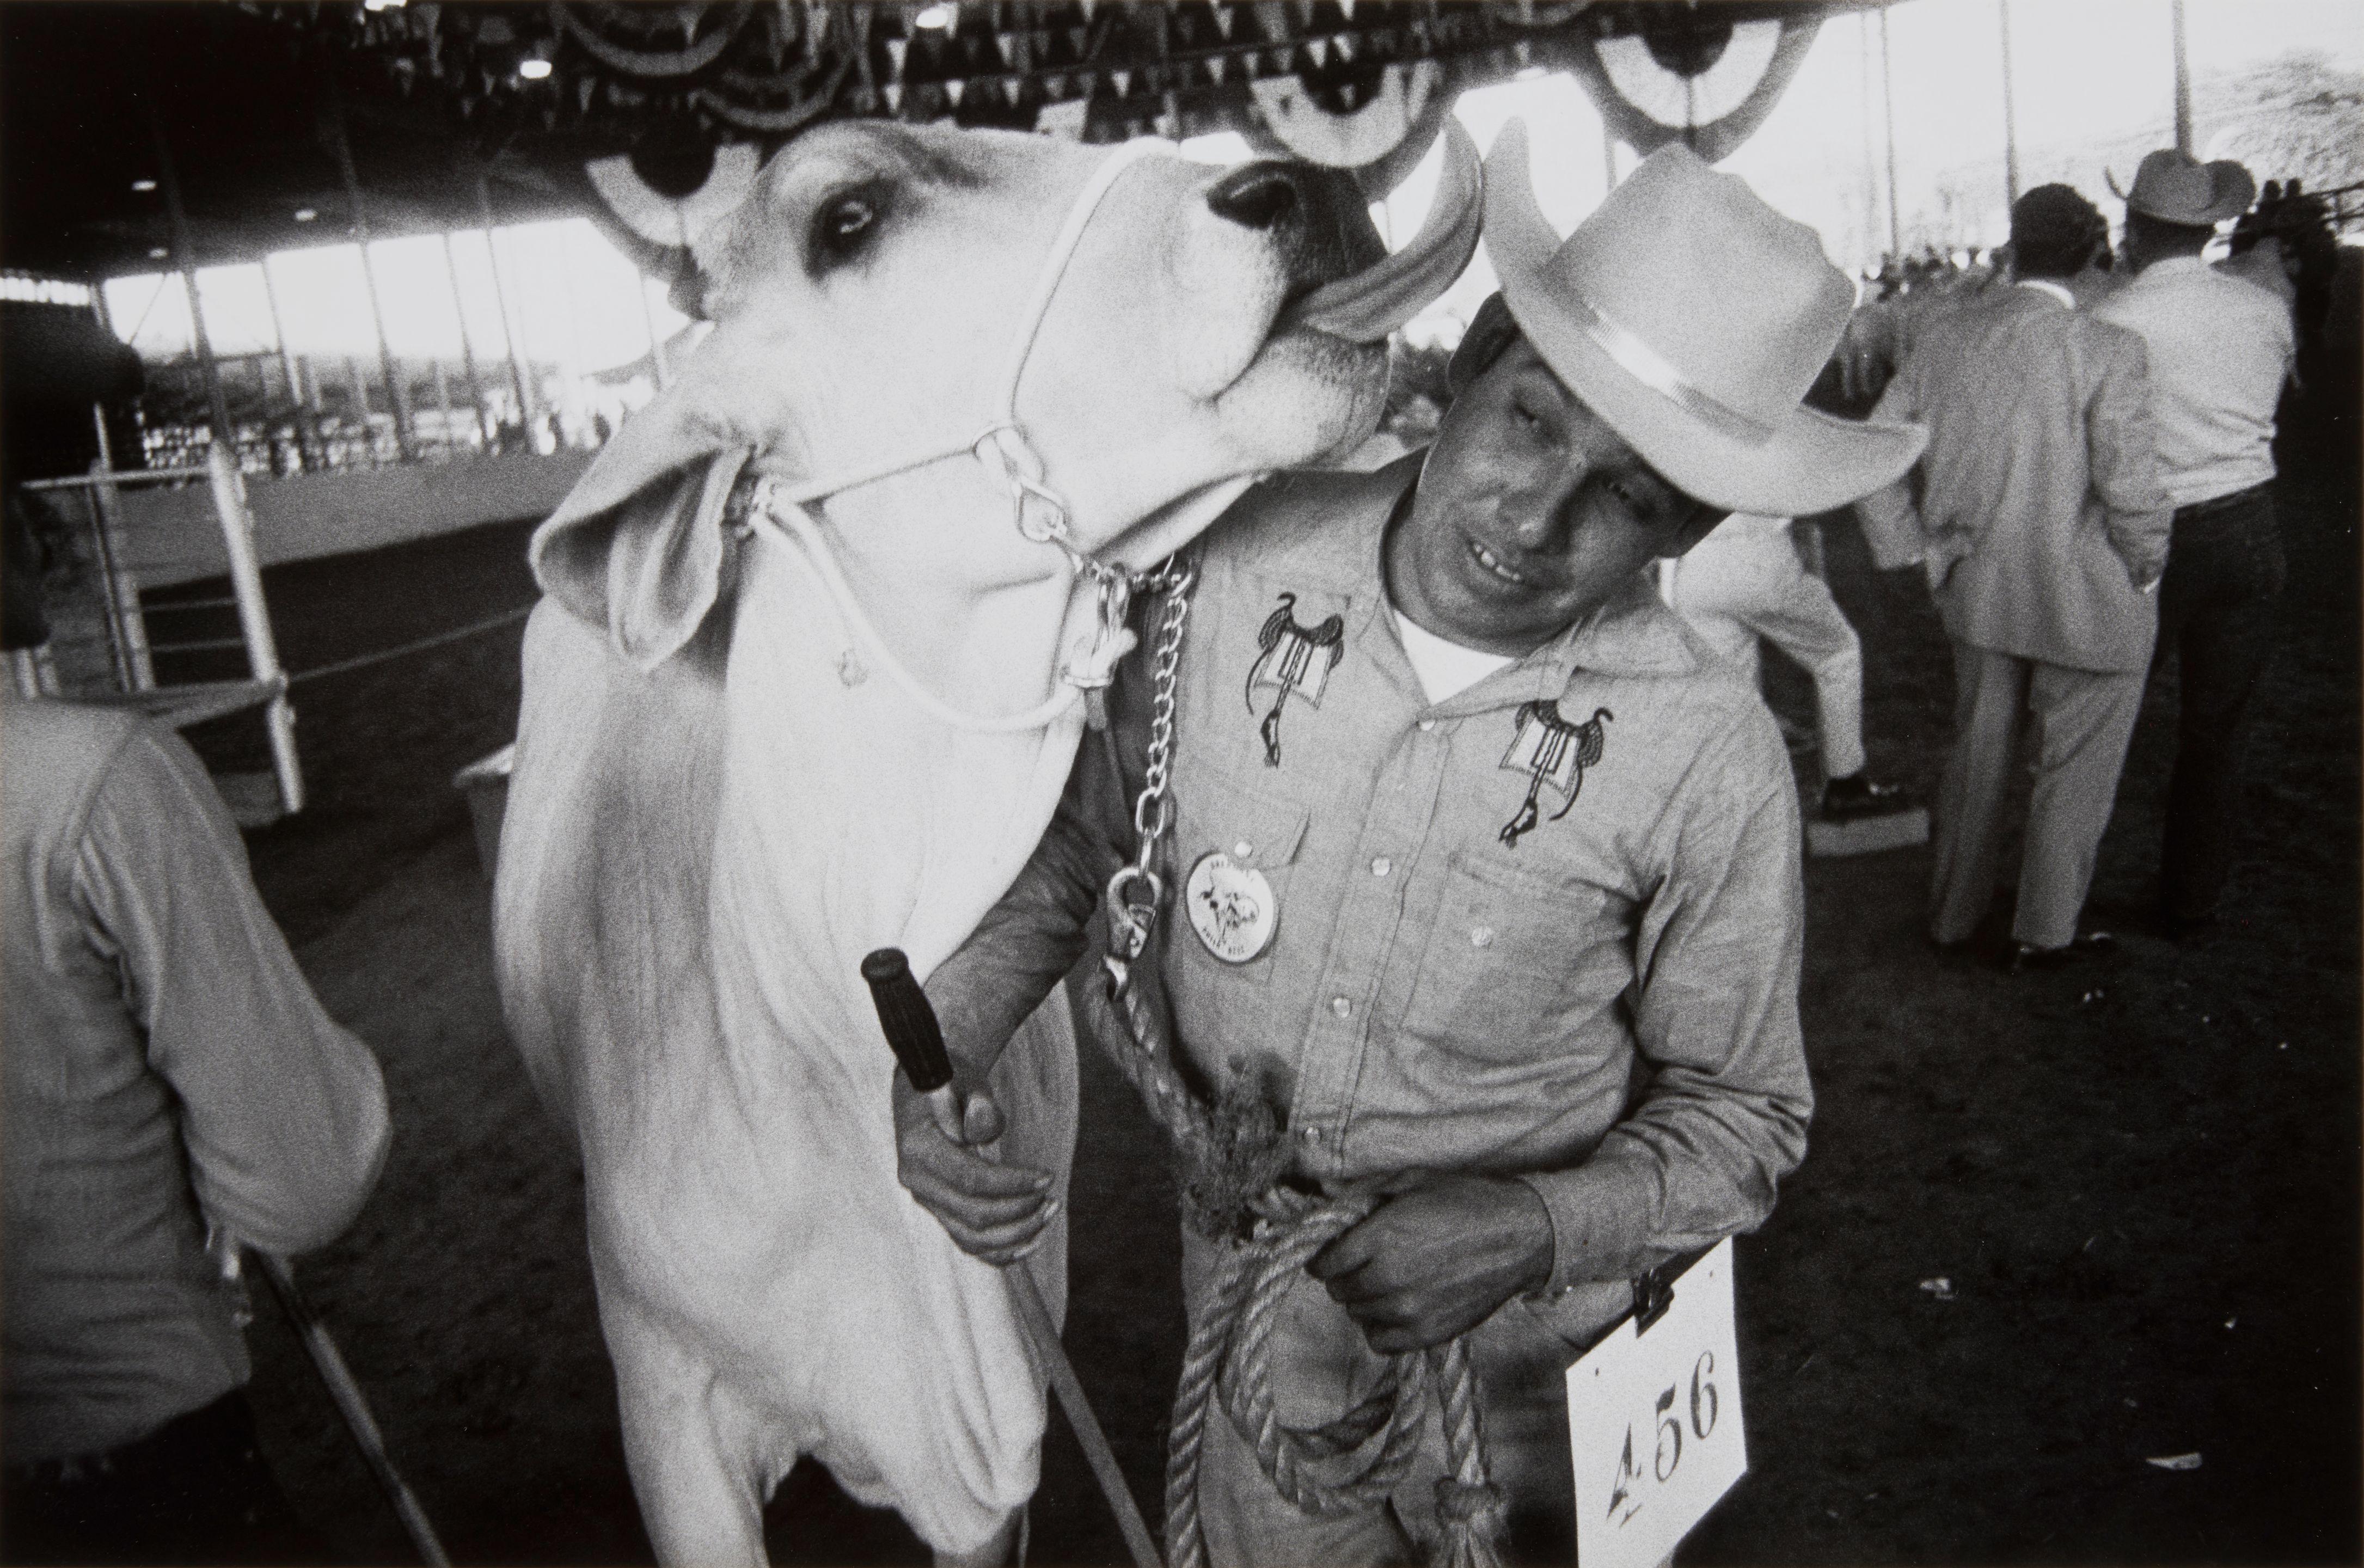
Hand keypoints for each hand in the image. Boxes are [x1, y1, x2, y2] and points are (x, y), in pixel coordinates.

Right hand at [892, 1069, 1057, 1266]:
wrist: (933, 1093)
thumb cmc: (956, 1084)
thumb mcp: (968, 1081)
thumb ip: (978, 1103)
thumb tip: (983, 1129)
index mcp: (919, 1148)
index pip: (970, 1179)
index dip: (1013, 1184)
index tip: (1047, 1177)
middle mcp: (917, 1181)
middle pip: (974, 1214)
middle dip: (1020, 1210)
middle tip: (1052, 1197)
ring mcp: (927, 1200)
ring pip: (972, 1237)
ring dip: (1016, 1232)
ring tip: (1049, 1212)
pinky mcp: (940, 1211)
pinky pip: (968, 1243)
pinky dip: (1000, 1251)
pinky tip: (1031, 1242)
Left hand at [1307, 1171, 1554, 1354]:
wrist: (1521, 1235)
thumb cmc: (1467, 1202)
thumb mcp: (1411, 1184)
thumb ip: (1364, 1195)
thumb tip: (1326, 1199)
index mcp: (1381, 1237)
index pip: (1325, 1262)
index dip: (1326, 1257)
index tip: (1334, 1254)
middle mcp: (1389, 1276)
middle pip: (1339, 1290)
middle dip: (1346, 1275)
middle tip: (1366, 1263)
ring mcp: (1409, 1310)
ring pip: (1358, 1315)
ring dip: (1365, 1300)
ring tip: (1388, 1282)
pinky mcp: (1429, 1333)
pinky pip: (1381, 1342)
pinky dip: (1381, 1327)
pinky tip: (1396, 1308)